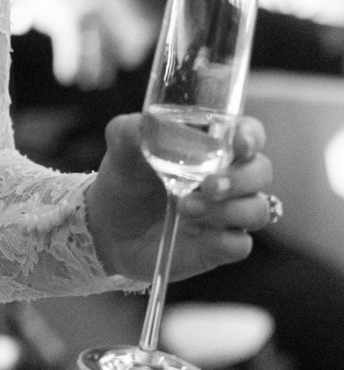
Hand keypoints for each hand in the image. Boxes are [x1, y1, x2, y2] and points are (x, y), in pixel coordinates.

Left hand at [85, 113, 273, 283]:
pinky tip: (193, 233)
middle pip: (261, 172)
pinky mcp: (220, 246)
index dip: (251, 136)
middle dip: (240, 179)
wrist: (108, 228)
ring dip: (227, 209)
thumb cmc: (123, 180)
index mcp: (211, 146)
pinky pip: (241, 244)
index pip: (250, 134)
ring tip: (184, 207)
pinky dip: (223, 239)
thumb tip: (147, 123)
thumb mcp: (120, 150)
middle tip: (207, 185)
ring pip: (258, 209)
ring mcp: (227, 213)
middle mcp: (228, 178)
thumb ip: (130, 131)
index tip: (239, 143)